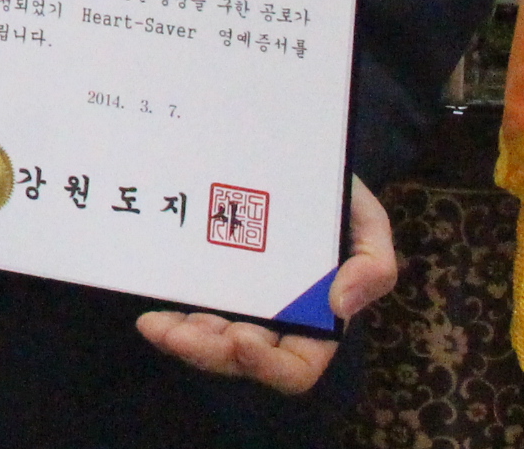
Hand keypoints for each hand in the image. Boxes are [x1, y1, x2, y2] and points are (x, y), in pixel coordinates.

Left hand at [137, 176, 396, 394]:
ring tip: (154, 325)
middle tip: (176, 333)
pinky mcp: (203, 280)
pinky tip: (148, 309)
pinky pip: (184, 311)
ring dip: (179, 340)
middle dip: (206, 353)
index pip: (295, 368)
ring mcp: (234, 303)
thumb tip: (341, 305)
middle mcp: (272, 321)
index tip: (242, 340)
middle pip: (238, 359)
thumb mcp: (367, 219)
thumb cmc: (334, 193)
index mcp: (315, 321)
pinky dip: (167, 317)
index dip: (268, 365)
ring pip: (204, 341)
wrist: (290, 156)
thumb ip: (374, 263)